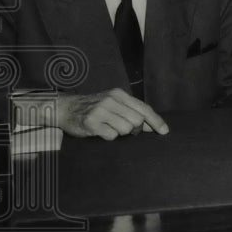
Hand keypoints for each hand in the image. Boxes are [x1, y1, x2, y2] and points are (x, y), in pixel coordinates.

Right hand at [55, 88, 169, 139]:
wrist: (66, 108)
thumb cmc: (95, 107)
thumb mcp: (114, 104)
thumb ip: (133, 112)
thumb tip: (153, 126)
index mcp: (119, 94)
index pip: (144, 108)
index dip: (156, 121)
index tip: (165, 131)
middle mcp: (111, 101)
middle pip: (137, 121)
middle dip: (135, 129)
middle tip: (125, 128)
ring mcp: (100, 111)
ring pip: (126, 129)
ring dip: (121, 132)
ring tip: (110, 127)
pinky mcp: (91, 123)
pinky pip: (112, 136)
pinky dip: (109, 136)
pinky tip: (101, 130)